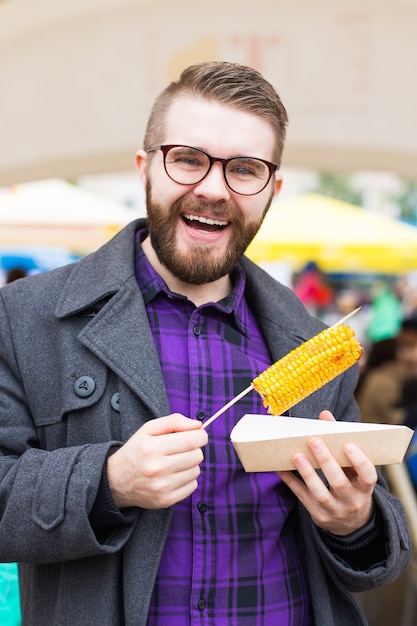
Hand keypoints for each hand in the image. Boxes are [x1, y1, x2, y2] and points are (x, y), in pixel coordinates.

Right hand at [107, 413, 207, 509]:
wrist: (117, 480)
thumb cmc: (137, 451)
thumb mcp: (149, 429)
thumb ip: (174, 421)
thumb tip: (199, 426)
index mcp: (152, 447)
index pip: (191, 440)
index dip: (201, 436)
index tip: (198, 435)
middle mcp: (157, 468)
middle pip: (197, 456)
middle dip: (194, 450)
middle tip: (182, 450)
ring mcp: (162, 487)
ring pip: (196, 471)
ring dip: (190, 465)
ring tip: (175, 463)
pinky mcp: (166, 500)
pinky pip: (193, 486)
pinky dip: (187, 479)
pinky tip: (174, 476)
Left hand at [277, 410, 376, 535]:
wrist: (351, 523)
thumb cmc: (352, 485)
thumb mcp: (354, 470)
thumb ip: (341, 443)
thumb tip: (324, 415)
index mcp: (364, 488)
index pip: (368, 476)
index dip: (359, 461)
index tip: (348, 445)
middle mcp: (351, 501)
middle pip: (339, 483)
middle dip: (326, 461)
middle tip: (314, 441)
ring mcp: (333, 510)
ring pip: (319, 493)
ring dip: (307, 473)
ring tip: (297, 455)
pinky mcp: (317, 514)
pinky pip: (301, 495)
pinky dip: (290, 480)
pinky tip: (279, 467)